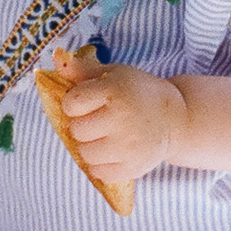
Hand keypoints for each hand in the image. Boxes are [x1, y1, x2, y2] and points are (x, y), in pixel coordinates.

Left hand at [52, 58, 185, 184]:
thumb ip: (82, 69)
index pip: (72, 103)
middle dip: (81, 125)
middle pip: (77, 130)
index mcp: (114, 91)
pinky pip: (100, 173)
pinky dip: (101, 165)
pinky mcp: (134, 167)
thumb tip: (56, 57)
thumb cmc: (137, 92)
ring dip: (89, 146)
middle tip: (97, 120)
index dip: (74, 103)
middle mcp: (121, 118)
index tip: (87, 102)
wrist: (175, 118)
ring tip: (103, 136)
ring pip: (86, 153)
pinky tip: (111, 152)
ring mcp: (128, 146)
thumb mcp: (113, 74)